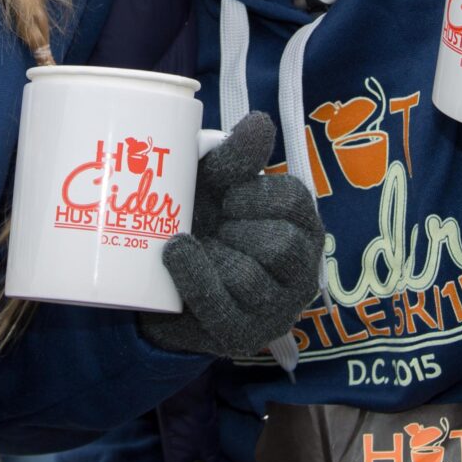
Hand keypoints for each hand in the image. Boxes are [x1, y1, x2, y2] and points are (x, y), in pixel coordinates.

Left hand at [143, 114, 322, 358]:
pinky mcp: (241, 336)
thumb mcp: (214, 183)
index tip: (228, 195)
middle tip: (214, 224)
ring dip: (214, 255)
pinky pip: (220, 306)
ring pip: (250, 278)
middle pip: (282, 245)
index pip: (294, 200)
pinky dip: (194, 275)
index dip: (255, 193)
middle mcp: (301, 271)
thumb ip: (236, 155)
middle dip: (238, 228)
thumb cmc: (200, 221)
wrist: (160, 283)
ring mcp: (274, 310)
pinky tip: (173, 253)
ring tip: (194, 244)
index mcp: (302, 225)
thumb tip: (259, 124)